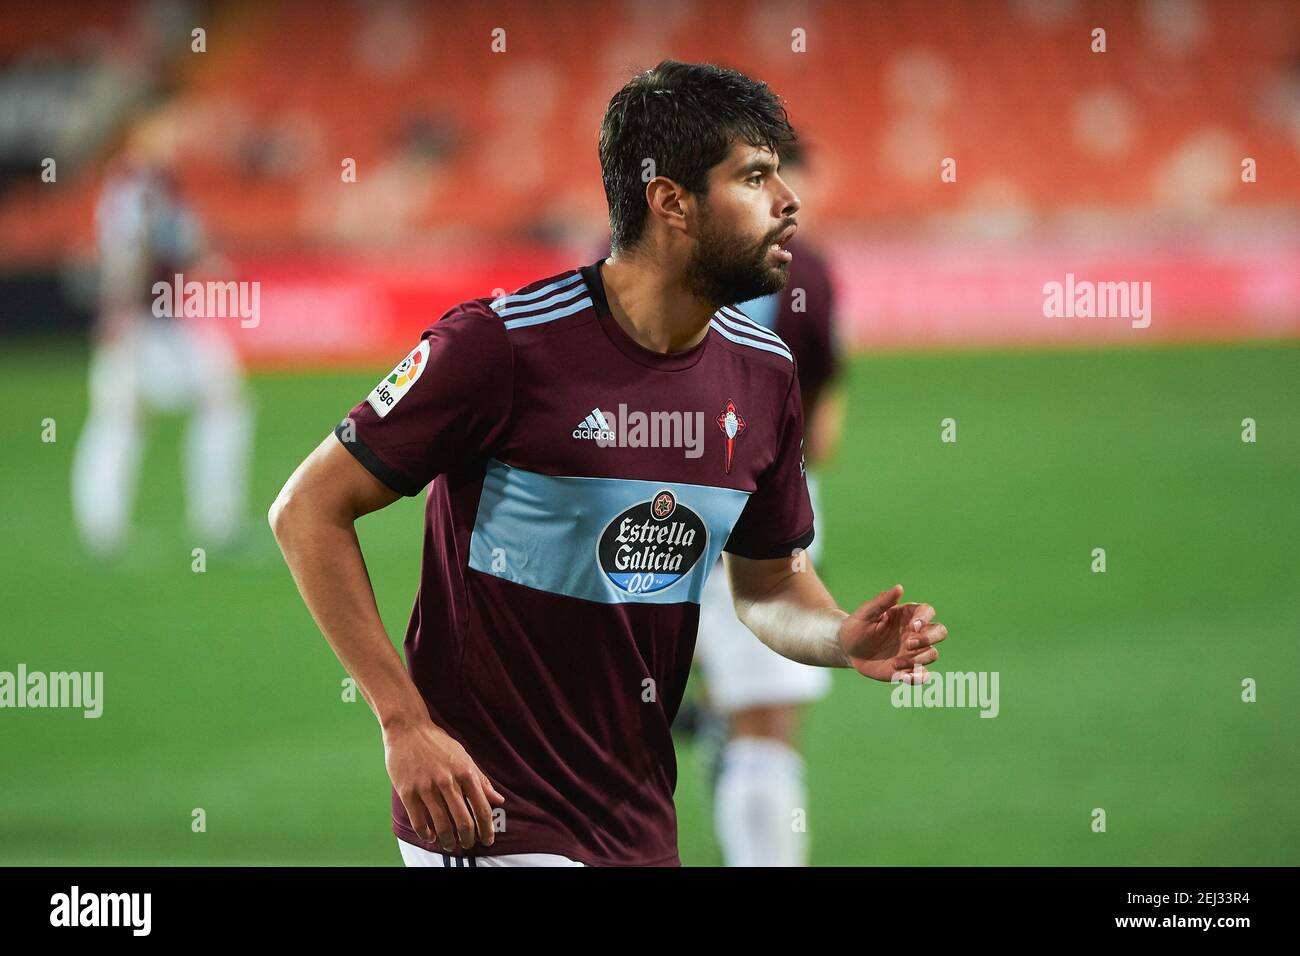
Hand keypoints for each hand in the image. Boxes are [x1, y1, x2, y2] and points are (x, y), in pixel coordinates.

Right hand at [383, 720, 505, 851]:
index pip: (482, 809)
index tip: (488, 840)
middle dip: (468, 839)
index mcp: (465, 772)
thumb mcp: (464, 757)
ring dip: (448, 841)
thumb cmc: (438, 743)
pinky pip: (419, 821)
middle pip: (464, 822)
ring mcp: (426, 787)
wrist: (408, 728)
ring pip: (442, 825)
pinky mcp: (407, 791)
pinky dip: (426, 834)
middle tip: (468, 846)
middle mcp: (448, 781)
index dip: (487, 829)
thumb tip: (499, 800)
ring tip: (450, 845)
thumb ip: (481, 780)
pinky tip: (431, 836)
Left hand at [838, 585, 947, 682]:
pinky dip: (918, 678)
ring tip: (896, 663)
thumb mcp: (866, 613)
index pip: (928, 611)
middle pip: (940, 631)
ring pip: (932, 653)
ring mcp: (913, 652)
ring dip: (919, 659)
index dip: (926, 618)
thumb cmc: (858, 626)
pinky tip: (905, 677)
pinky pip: (922, 675)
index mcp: (907, 615)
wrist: (848, 650)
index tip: (914, 626)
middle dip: (930, 638)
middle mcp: (915, 633)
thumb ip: (883, 601)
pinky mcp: (908, 669)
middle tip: (909, 644)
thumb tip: (899, 587)